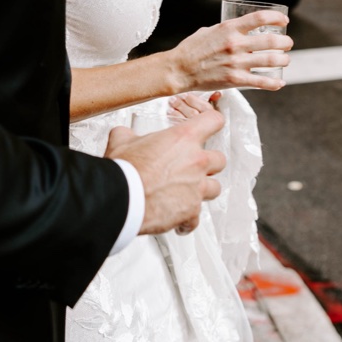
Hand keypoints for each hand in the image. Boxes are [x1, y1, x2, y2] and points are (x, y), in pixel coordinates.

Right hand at [107, 100, 226, 236]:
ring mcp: (196, 188)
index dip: (211, 123)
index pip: (212, 121)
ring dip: (202, 191)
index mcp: (184, 138)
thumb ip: (128, 135)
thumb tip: (124, 135)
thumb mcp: (122, 141)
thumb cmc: (124, 170)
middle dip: (209, 164)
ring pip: (214, 188)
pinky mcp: (191, 211)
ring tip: (187, 194)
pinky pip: (196, 217)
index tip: (210, 126)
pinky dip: (188, 219)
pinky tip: (177, 218)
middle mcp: (196, 162)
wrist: (121, 198)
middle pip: (219, 160)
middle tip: (193, 168)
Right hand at [166, 11, 291, 92]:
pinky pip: (261, 82)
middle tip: (287, 43)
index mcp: (229, 29)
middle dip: (285, 42)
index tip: (284, 20)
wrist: (178, 70)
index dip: (276, 17)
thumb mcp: (209, 30)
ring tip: (285, 60)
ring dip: (283, 60)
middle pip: (271, 40)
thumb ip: (225, 30)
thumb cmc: (191, 50)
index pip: (260, 18)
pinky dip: (274, 83)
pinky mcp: (235, 80)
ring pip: (271, 60)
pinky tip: (279, 83)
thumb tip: (237, 30)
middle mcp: (235, 44)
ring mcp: (236, 62)